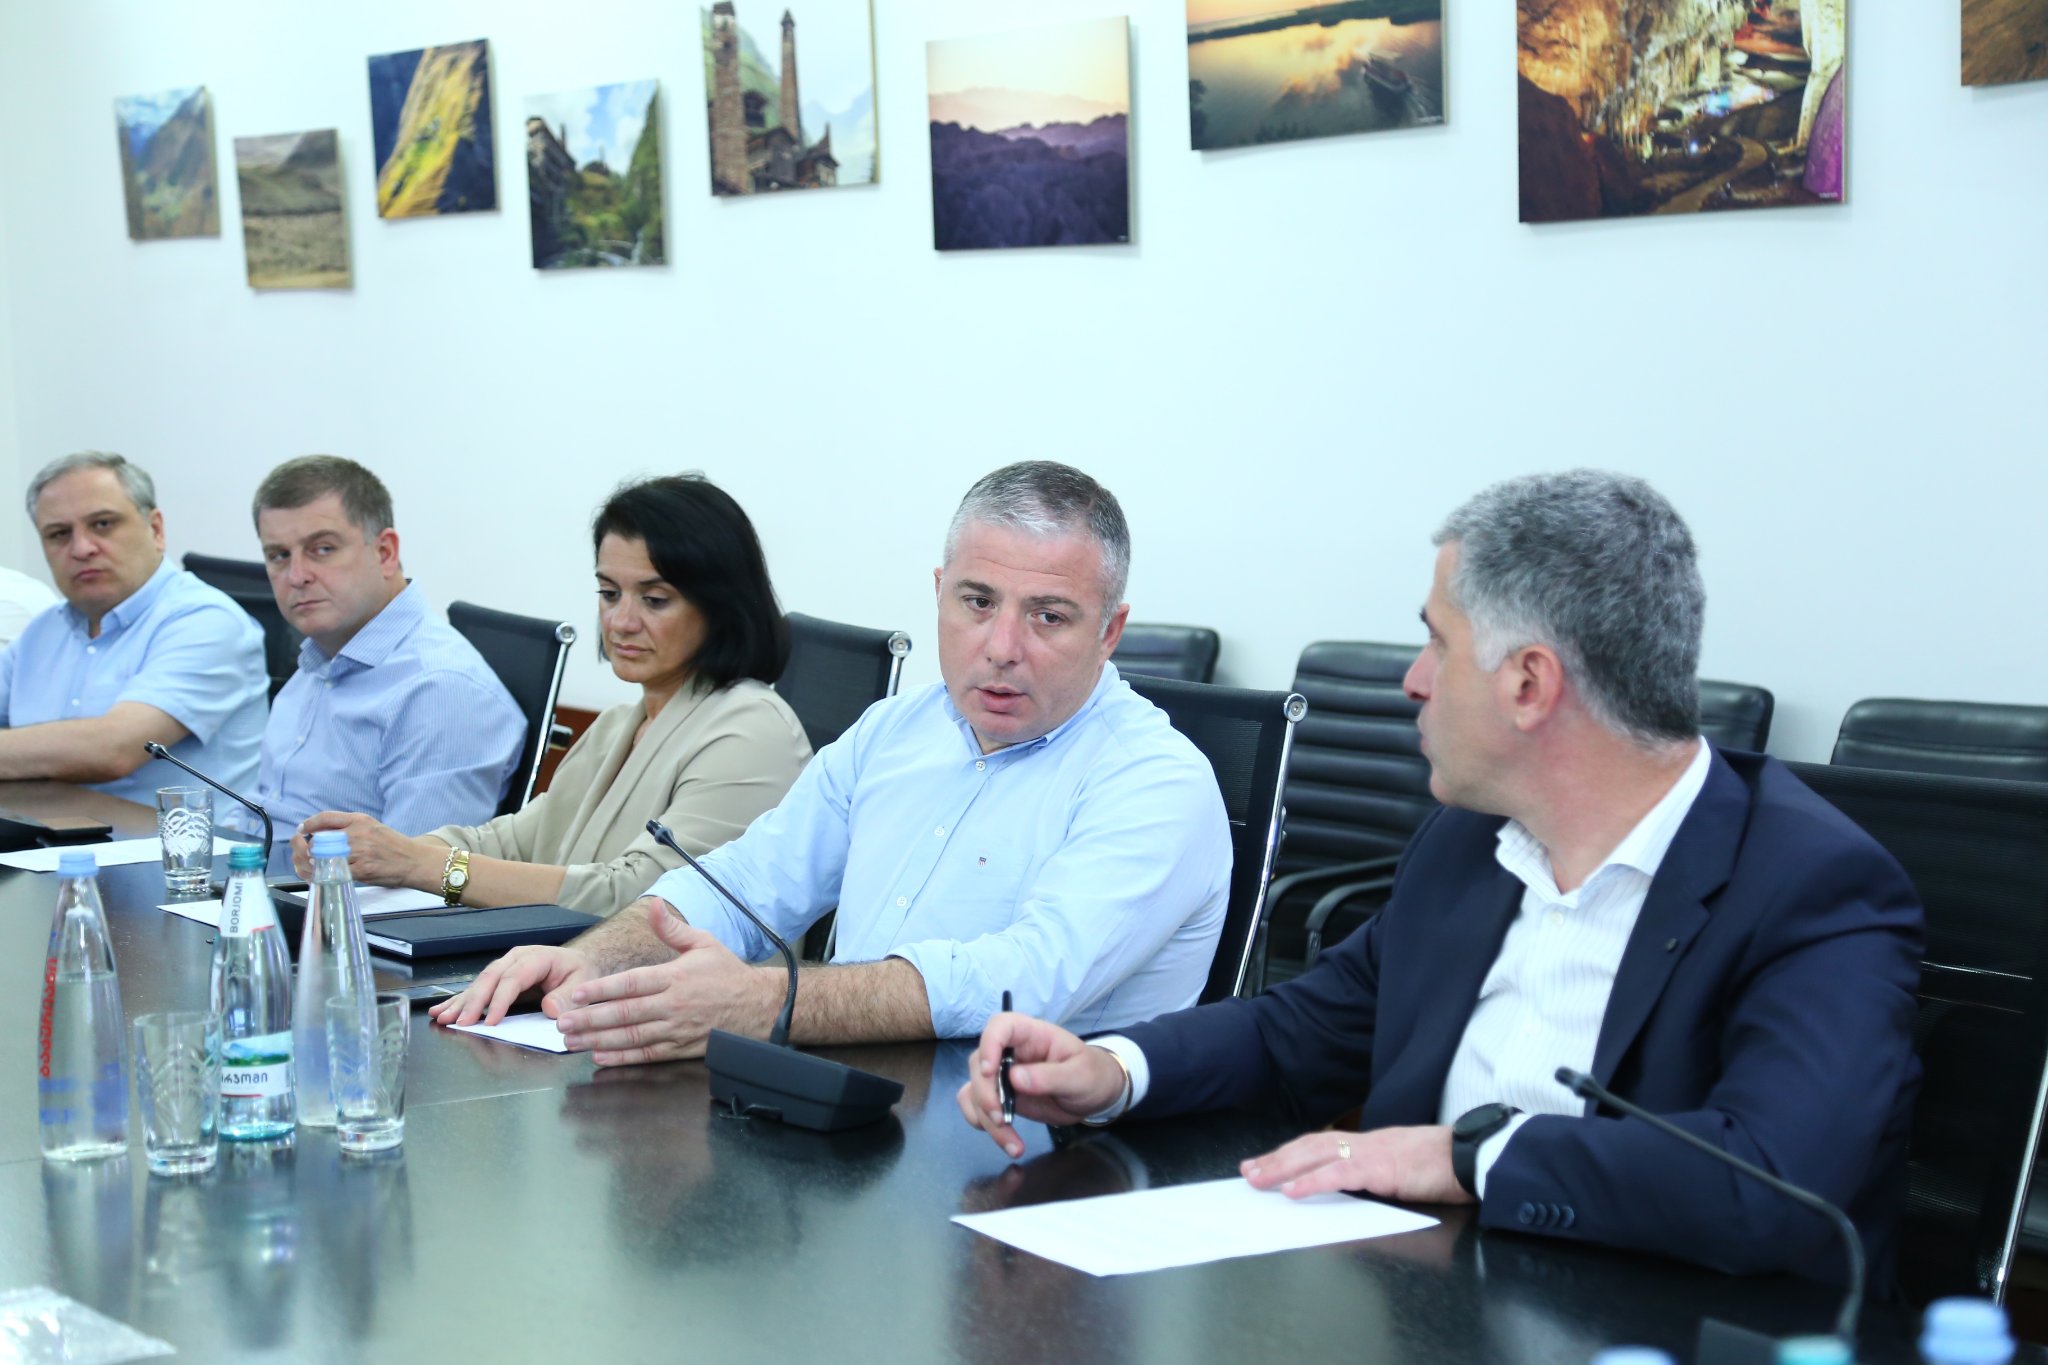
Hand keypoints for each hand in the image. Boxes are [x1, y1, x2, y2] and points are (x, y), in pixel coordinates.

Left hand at [295, 810, 441, 888]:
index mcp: (360, 820)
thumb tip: (322, 832)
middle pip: (320, 839)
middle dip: (306, 847)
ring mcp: (359, 852)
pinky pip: (334, 873)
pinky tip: (318, 875)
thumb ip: (350, 828)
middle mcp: (358, 833)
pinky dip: (322, 875)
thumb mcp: (373, 827)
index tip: (302, 830)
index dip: (309, 824)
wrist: (415, 861)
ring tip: (307, 865)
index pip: (326, 818)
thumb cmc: (394, 847)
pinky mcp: (361, 870)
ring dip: (311, 863)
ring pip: (324, 857)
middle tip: (301, 851)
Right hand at [428, 944, 596, 1026]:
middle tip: (460, 1022)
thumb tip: (550, 1010)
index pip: (514, 978)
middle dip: (474, 1002)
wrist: (579, 962)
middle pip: (491, 978)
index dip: (500, 1000)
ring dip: (461, 1001)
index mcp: (538, 957)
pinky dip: (459, 1000)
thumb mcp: (583, 983)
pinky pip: (477, 988)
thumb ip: (568, 996)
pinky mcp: (499, 977)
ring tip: (443, 1017)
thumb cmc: (580, 972)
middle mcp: (517, 958)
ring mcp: (505, 966)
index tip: (490, 1021)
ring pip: (479, 982)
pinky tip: (441, 1010)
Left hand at [547, 898, 781, 1066]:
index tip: (576, 994)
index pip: (631, 983)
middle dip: (590, 1019)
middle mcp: (673, 1005)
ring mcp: (677, 1029)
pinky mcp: (682, 1049)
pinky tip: (601, 1056)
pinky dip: (622, 1059)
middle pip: (625, 1013)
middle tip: (562, 1023)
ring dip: (598, 1040)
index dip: (602, 990)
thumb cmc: (729, 975)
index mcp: (675, 977)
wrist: (761, 1007)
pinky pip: (647, 1055)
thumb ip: (672, 929)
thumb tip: (654, 905)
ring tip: (572, 1042)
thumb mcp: (704, 943)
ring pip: (632, 1037)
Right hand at [954, 1012, 1129, 1158]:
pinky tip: (1006, 1141)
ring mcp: (1002, 1075)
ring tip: (1011, 1143)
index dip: (989, 1044)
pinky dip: (983, 1125)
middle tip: (1001, 1119)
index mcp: (1031, 1034)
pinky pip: (977, 1106)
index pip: (1001, 1026)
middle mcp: (1010, 1051)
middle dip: (985, 1095)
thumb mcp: (1080, 1075)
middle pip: (979, 1063)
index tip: (989, 1072)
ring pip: (975, 1090)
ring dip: (985, 1117)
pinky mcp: (1000, 1096)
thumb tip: (1014, 1079)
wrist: (1094, 1096)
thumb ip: (1050, 1076)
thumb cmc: (1092, 1074)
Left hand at [1241, 1124, 1470, 1204]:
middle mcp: (1364, 1143)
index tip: (1266, 1163)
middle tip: (1248, 1171)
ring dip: (1283, 1167)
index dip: (1291, 1153)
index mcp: (1368, 1144)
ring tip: (1258, 1179)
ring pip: (1316, 1155)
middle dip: (1276, 1159)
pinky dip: (1312, 1181)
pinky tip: (1292, 1190)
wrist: (1472, 1156)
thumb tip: (1353, 1187)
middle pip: (1310, 1146)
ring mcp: (1371, 1153)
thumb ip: (1377, 1174)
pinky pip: (1339, 1174)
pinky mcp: (1381, 1168)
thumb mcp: (1402, 1169)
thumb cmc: (1444, 1166)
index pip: (1321, 1144)